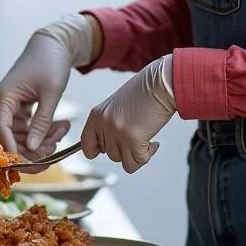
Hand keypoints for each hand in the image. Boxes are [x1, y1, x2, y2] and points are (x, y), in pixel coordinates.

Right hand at [0, 14, 95, 156]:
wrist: (55, 44)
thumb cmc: (51, 63)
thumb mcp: (50, 94)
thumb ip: (41, 123)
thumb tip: (34, 149)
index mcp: (4, 98)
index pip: (1, 131)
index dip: (13, 150)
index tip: (31, 162)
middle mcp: (4, 103)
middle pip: (12, 137)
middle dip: (34, 147)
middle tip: (56, 148)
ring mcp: (13, 106)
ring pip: (23, 135)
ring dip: (43, 139)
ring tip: (64, 128)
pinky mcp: (22, 107)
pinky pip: (29, 127)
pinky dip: (44, 130)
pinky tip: (61, 126)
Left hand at [81, 56, 175, 173]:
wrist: (160, 84)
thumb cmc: (142, 93)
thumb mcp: (116, 108)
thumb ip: (108, 125)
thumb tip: (107, 148)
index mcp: (96, 115)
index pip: (85, 145)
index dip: (98, 150)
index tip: (109, 148)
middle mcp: (104, 124)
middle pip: (110, 155)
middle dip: (125, 149)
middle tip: (136, 135)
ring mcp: (117, 132)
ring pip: (123, 161)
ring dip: (136, 153)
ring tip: (145, 137)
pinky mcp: (133, 139)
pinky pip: (137, 162)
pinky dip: (147, 155)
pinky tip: (153, 143)